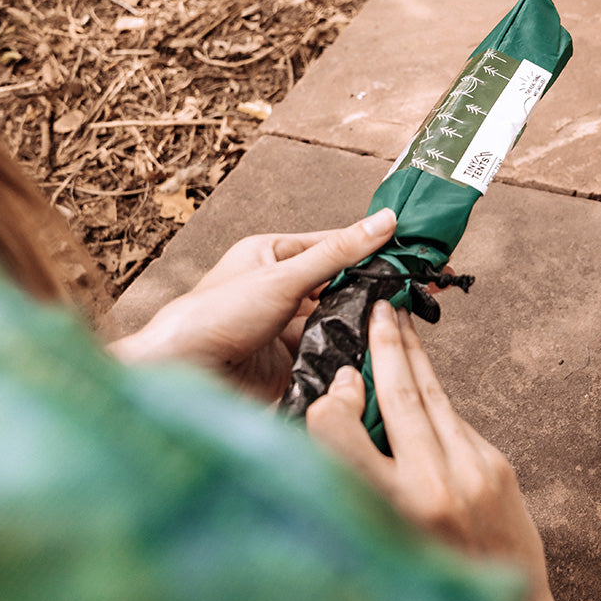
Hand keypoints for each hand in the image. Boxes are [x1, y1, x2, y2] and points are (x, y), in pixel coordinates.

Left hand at [108, 208, 396, 401]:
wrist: (183, 377)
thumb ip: (338, 253)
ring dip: (362, 325)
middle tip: (417, 294)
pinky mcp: (289, 361)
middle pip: (338, 285)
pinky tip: (371, 354)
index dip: (373, 249)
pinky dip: (347, 353)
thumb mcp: (284, 277)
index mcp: (272, 255)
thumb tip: (384, 222)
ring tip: (399, 327)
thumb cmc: (216, 315)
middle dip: (373, 291)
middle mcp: (279, 288)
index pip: (334, 245)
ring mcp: (284, 325)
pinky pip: (327, 352)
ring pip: (336, 321)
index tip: (413, 254)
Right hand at [306, 301, 562, 600]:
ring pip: (433, 397)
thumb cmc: (428, 577)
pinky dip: (434, 400)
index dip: (333, 400)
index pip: (339, 430)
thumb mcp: (379, 534)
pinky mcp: (497, 467)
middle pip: (398, 394)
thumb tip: (349, 398)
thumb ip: (360, 471)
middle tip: (380, 308)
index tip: (339, 380)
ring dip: (413, 356)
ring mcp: (471, 471)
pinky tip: (422, 381)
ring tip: (400, 324)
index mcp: (387, 508)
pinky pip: (455, 423)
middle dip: (387, 345)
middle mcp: (431, 485)